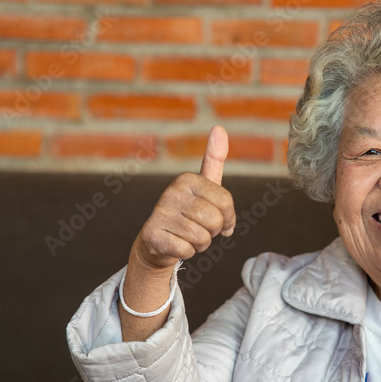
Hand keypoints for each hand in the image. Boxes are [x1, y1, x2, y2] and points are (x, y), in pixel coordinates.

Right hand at [131, 125, 236, 271]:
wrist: (158, 242)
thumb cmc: (188, 213)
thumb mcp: (204, 186)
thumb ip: (214, 160)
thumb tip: (219, 128)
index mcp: (187, 179)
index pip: (226, 202)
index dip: (227, 218)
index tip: (217, 218)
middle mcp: (172, 192)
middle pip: (215, 221)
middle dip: (212, 232)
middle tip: (197, 227)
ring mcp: (160, 213)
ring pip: (202, 238)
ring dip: (199, 243)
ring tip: (186, 235)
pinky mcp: (153, 234)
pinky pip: (187, 250)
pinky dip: (186, 253)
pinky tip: (175, 244)